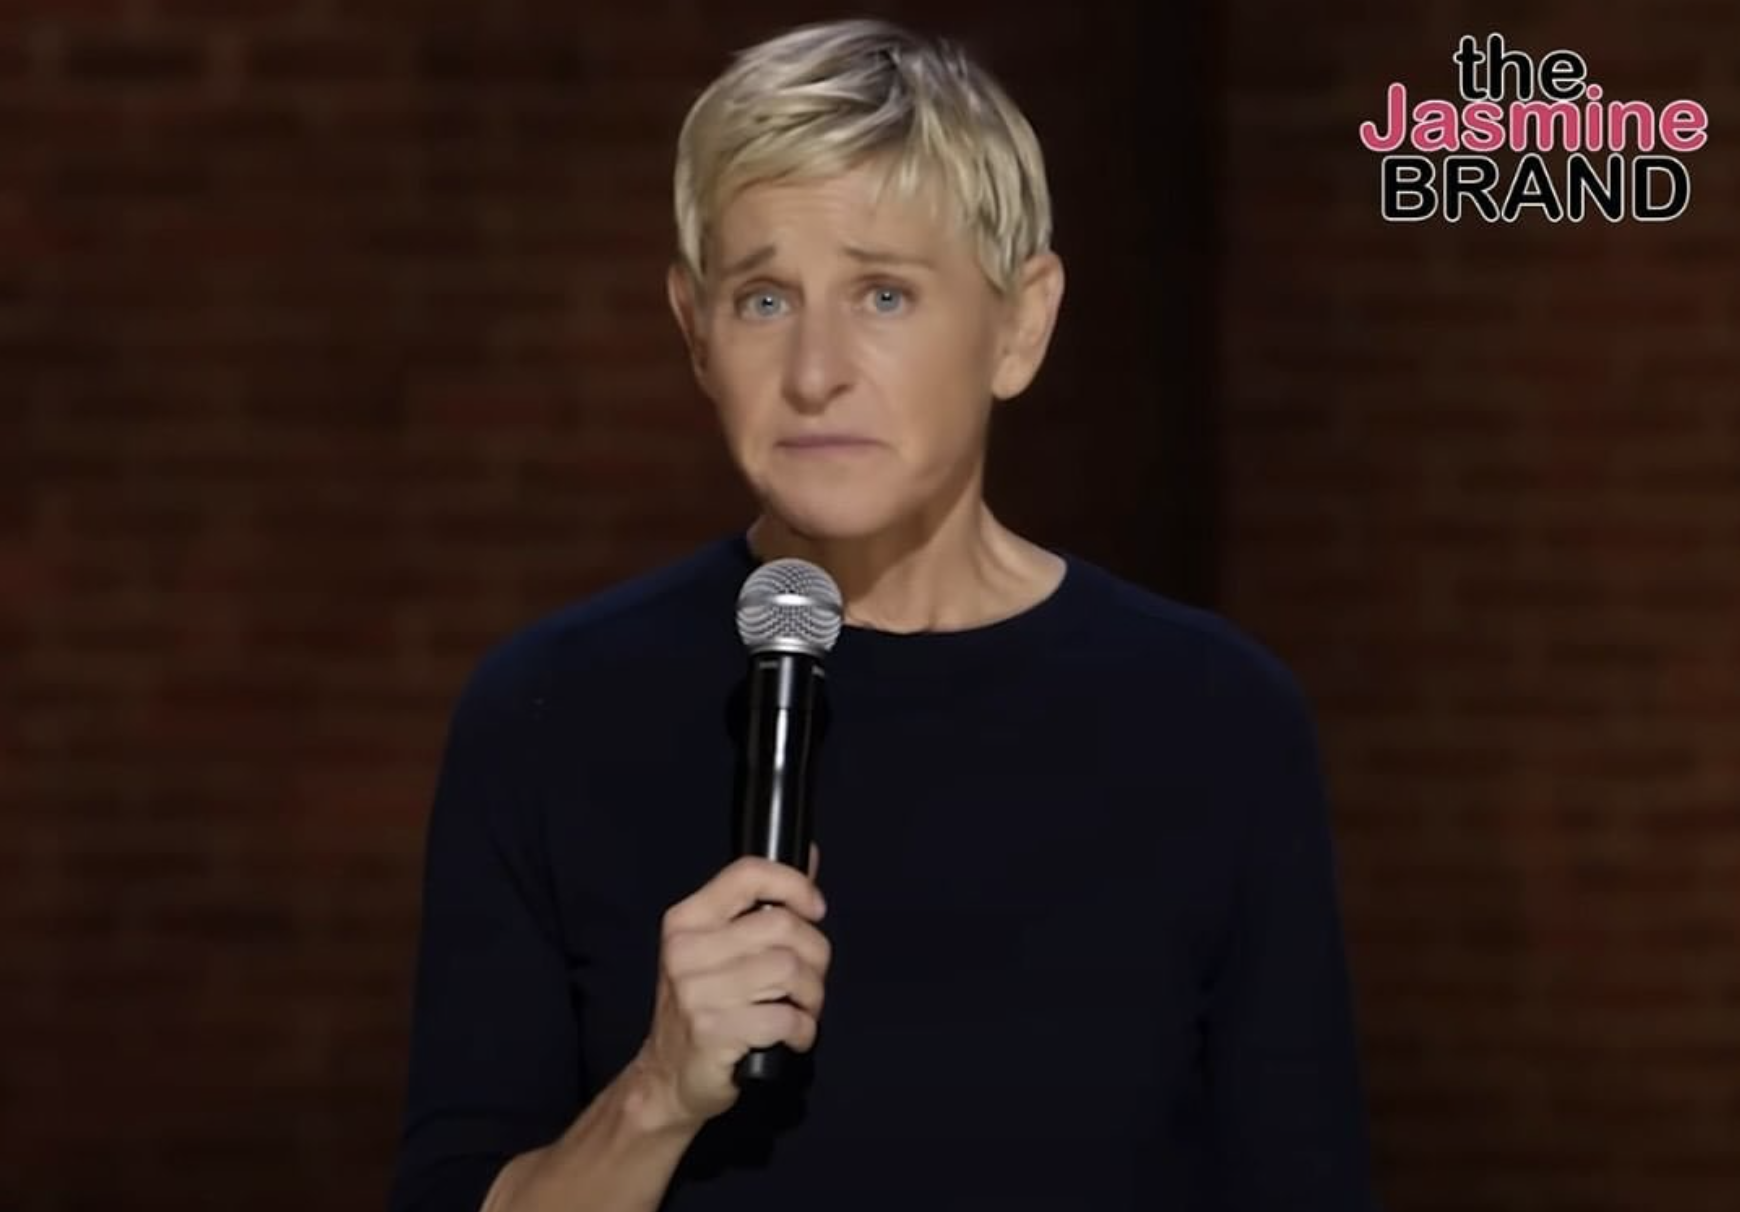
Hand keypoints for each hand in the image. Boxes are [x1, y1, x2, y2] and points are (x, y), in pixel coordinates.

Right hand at [630, 845, 828, 1133]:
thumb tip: (807, 854)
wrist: (667, 1077)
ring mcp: (697, 992)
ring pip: (790, 971)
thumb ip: (762, 904)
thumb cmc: (705, 1006)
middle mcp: (687, 950)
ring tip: (802, 1010)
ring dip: (812, 996)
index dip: (794, 884)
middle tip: (810, 981)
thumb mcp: (719, 949)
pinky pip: (786, 1018)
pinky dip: (803, 1030)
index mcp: (687, 920)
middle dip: (816, 955)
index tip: (815, 909)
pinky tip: (793, 1036)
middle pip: (783, 927)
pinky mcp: (714, 1032)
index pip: (747, 874)